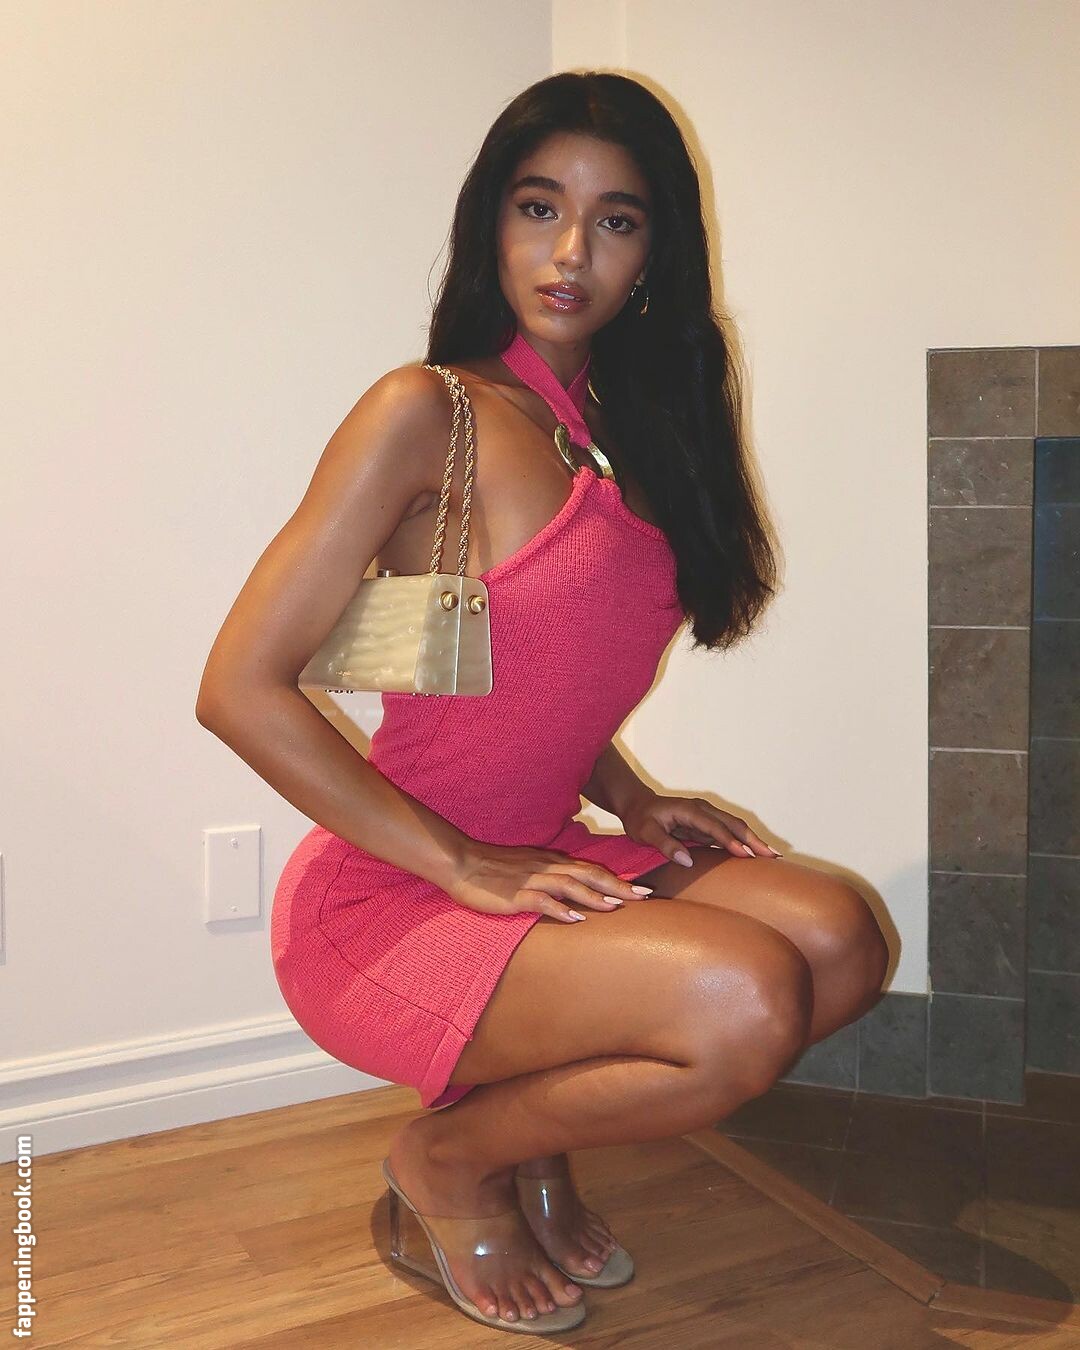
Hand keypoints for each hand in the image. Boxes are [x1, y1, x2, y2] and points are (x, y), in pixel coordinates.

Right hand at [448, 842, 653, 923]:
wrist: (460, 861)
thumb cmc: (492, 867)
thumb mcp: (527, 867)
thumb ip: (549, 876)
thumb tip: (573, 892)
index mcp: (550, 862)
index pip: (590, 870)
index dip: (617, 879)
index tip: (641, 889)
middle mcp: (546, 868)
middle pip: (589, 875)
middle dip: (617, 886)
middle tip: (644, 896)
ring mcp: (531, 880)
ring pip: (569, 886)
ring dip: (594, 896)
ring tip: (616, 907)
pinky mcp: (515, 895)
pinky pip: (541, 901)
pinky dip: (560, 909)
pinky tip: (575, 918)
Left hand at [620, 790, 780, 864]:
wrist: (637, 805)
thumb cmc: (640, 818)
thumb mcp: (645, 832)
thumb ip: (665, 845)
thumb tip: (688, 860)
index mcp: (690, 810)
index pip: (714, 827)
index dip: (730, 841)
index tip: (745, 855)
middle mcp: (703, 810)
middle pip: (733, 824)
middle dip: (752, 839)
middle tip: (772, 855)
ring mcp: (707, 816)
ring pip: (735, 828)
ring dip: (753, 841)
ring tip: (772, 856)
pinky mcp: (707, 825)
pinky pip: (729, 833)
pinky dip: (743, 842)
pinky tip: (754, 854)